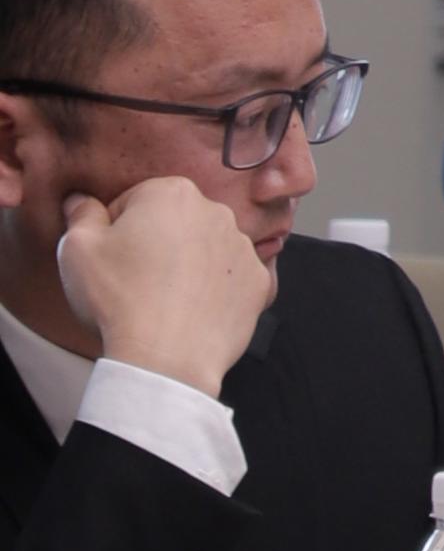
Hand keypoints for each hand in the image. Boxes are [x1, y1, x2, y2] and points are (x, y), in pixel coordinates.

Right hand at [57, 179, 270, 396]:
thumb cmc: (119, 298)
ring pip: (206, 250)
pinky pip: (231, 280)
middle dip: (156, 244)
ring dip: (188, 266)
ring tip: (163, 299)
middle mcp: (218, 213)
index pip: (135, 202)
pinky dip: (215, 291)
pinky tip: (192, 310)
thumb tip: (82, 201)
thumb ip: (82, 213)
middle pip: (175, 224)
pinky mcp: (260, 284)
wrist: (166, 356)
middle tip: (135, 279)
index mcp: (173, 193)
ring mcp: (244, 249)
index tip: (112, 257)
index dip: (116, 230)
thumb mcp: (77, 246)